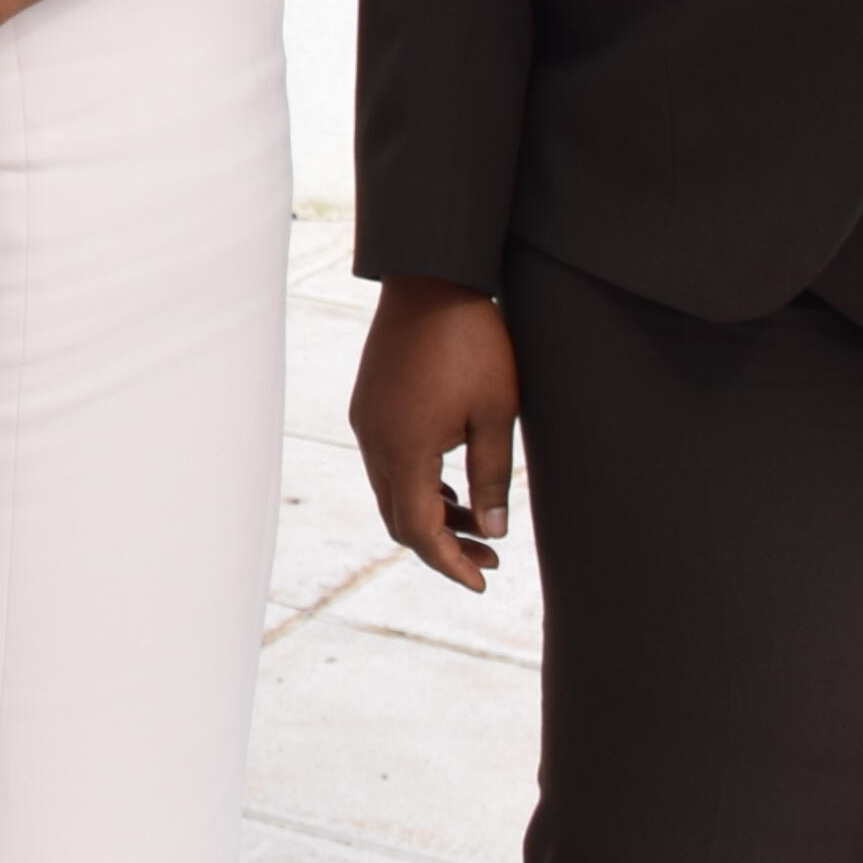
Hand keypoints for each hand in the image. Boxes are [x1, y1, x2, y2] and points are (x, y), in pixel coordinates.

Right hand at [349, 278, 521, 592]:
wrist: (431, 280)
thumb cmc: (473, 344)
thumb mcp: (496, 415)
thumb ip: (493, 478)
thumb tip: (494, 530)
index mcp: (406, 450)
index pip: (420, 532)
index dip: (450, 564)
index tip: (482, 582)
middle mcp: (375, 442)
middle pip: (399, 519)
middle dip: (442, 545)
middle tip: (490, 556)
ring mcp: (366, 422)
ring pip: (391, 492)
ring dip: (430, 514)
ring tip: (477, 520)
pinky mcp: (368, 406)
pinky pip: (385, 463)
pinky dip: (416, 484)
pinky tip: (450, 480)